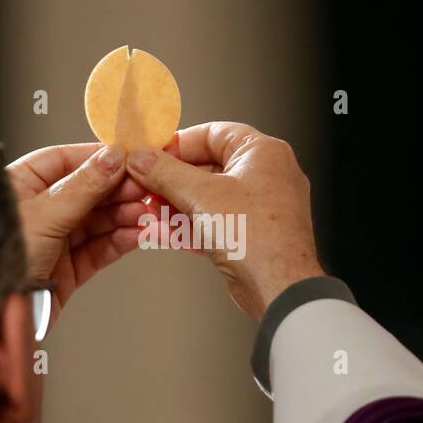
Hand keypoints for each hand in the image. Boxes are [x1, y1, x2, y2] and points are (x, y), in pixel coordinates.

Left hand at [6, 143, 146, 324]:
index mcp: (19, 186)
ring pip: (98, 221)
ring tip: (147, 213)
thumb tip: (113, 157)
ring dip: (125, 215)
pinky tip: (139, 233)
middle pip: (87, 191)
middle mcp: (37, 210)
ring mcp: (53, 241)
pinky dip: (121, 241)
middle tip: (145, 188)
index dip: (98, 158)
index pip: (64, 161)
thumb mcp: (44, 215)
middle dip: (118, 190)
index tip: (129, 156)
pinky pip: (99, 249)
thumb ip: (83, 186)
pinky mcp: (67, 270)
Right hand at [125, 123, 323, 318]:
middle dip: (171, 179)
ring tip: (148, 211)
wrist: (279, 288)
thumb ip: (166, 173)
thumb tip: (143, 159)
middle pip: (208, 167)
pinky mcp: (250, 236)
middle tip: (145, 184)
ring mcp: (259, 208)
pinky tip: (160, 232)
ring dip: (175, 205)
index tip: (152, 153)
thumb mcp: (201, 196)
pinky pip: (213, 222)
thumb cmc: (259, 237)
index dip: (179, 142)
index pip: (214, 133)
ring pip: (208, 198)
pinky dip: (188, 226)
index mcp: (263, 153)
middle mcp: (266, 176)